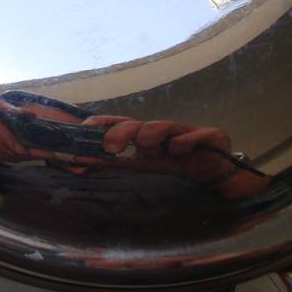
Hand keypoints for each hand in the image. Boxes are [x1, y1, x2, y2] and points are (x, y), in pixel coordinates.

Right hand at [0, 96, 28, 190]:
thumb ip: (31, 151)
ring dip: (3, 133)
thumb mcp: (14, 151)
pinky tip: (1, 145)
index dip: (17, 107)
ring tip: (14, 147)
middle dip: (7, 108)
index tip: (33, 115)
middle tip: (24, 116)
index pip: (4, 105)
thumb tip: (51, 154)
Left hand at [81, 116, 268, 198]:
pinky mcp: (209, 136)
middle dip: (122, 132)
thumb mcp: (140, 165)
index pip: (119, 122)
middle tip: (110, 147)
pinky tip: (178, 150)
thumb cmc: (173, 162)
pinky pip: (195, 136)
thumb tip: (79, 163)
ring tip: (144, 146)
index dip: (102, 123)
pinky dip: (185, 142)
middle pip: (139, 124)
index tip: (84, 129)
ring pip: (164, 126)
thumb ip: (113, 162)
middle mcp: (162, 129)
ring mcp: (185, 131)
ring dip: (151, 134)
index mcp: (144, 134)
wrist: (212, 169)